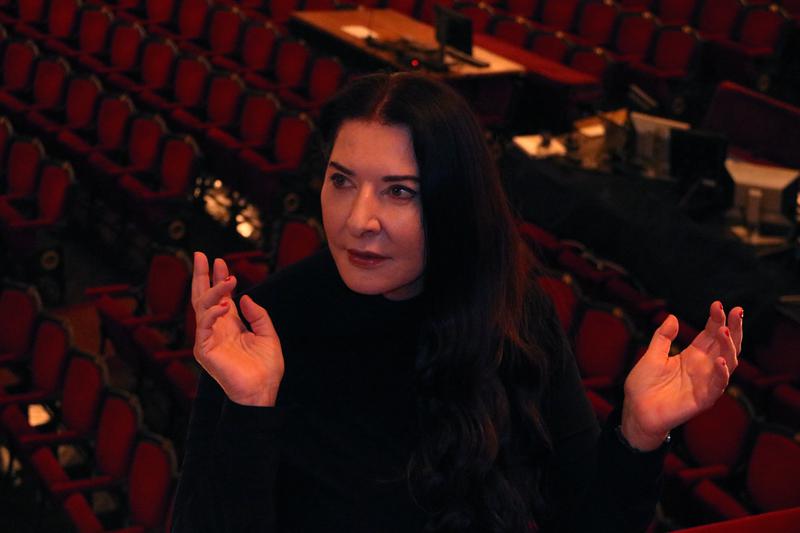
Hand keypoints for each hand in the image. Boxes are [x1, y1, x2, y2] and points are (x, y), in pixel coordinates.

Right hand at [191, 252, 283, 405]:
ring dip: (214, 291)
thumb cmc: (266, 367)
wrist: (262, 391)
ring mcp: (209, 339)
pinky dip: (212, 314)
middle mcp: (217, 328)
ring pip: (203, 308)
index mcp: (231, 324)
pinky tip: (224, 305)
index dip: (218, 278)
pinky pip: (203, 328)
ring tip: (228, 279)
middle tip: (201, 255)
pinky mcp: (205, 351)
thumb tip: (243, 297)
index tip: (219, 261)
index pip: (221, 296)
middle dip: (202, 276)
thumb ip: (258, 315)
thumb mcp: (268, 334)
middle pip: (204, 297)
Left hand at [621, 301, 742, 450]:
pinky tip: (720, 360)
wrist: (636, 411)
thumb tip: (672, 317)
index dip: (716, 320)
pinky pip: (717, 386)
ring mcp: (705, 383)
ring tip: (725, 331)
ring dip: (728, 347)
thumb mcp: (651, 356)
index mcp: (692, 356)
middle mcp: (703, 368)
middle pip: (725, 345)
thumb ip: (663, 338)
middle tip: (737, 311)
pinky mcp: (702, 399)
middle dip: (733, 328)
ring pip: (727, 363)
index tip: (717, 304)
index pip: (710, 334)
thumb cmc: (644, 385)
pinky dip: (721, 373)